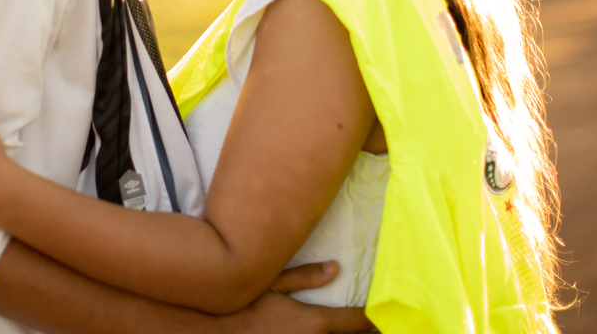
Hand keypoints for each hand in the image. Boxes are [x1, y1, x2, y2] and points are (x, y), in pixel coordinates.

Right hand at [216, 261, 373, 333]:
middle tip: (373, 323)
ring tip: (353, 328)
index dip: (374, 317)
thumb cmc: (243, 306)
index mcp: (315, 323)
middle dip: (364, 331)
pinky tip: (324, 332)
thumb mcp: (272, 282)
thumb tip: (334, 268)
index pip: (358, 321)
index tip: (383, 311)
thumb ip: (305, 276)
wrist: (213, 332)